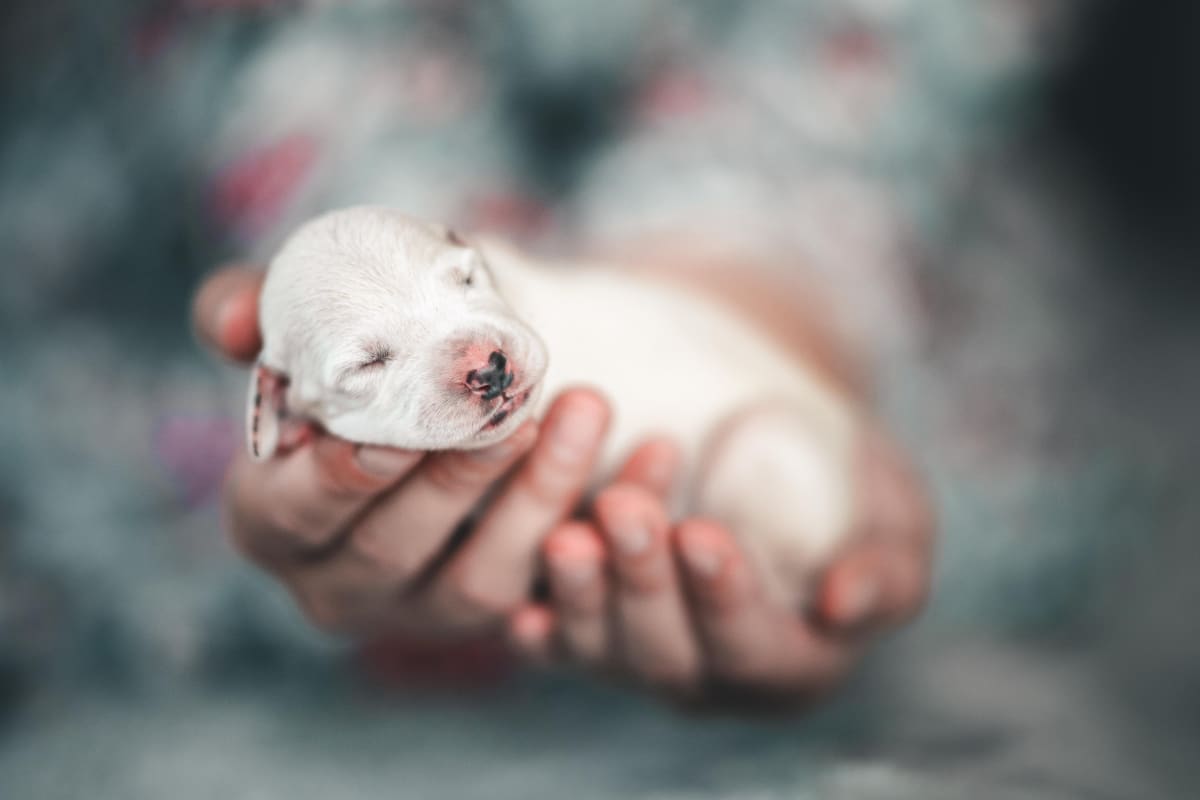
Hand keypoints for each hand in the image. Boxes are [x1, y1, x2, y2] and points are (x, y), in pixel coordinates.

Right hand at [194, 266, 612, 636]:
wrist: (447, 394)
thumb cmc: (363, 361)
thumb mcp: (308, 328)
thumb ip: (257, 312)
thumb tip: (236, 322)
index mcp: (270, 517)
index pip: (286, 512)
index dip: (338, 479)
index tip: (398, 432)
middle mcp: (333, 581)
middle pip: (388, 550)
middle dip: (455, 480)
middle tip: (515, 409)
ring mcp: (416, 610)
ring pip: (477, 581)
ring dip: (536, 497)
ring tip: (584, 409)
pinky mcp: (490, 615)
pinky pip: (549, 589)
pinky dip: (593, 519)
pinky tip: (647, 454)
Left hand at [505, 429, 933, 711]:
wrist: (785, 468)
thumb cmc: (854, 500)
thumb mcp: (899, 525)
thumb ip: (887, 570)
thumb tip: (842, 603)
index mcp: (792, 665)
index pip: (753, 646)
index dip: (723, 597)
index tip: (699, 532)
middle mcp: (713, 679)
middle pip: (667, 650)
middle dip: (641, 581)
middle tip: (623, 508)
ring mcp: (647, 661)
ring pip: (604, 649)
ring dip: (581, 596)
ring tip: (565, 536)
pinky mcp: (596, 634)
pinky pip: (560, 644)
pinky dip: (538, 629)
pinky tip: (519, 608)